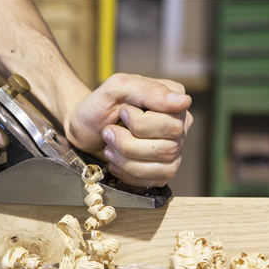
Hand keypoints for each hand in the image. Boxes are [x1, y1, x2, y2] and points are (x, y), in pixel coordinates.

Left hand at [64, 73, 192, 186]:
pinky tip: (116, 161)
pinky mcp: (164, 170)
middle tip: (109, 132)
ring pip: (164, 167)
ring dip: (127, 159)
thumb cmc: (100, 105)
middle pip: (169, 147)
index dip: (141, 123)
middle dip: (130, 144)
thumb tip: (183, 101)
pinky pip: (156, 180)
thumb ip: (149, 89)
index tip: (122, 112)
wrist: (85, 128)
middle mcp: (180, 125)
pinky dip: (129, 173)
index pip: (173, 122)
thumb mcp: (117, 87)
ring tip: (110, 147)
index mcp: (174, 100)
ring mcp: (174, 149)